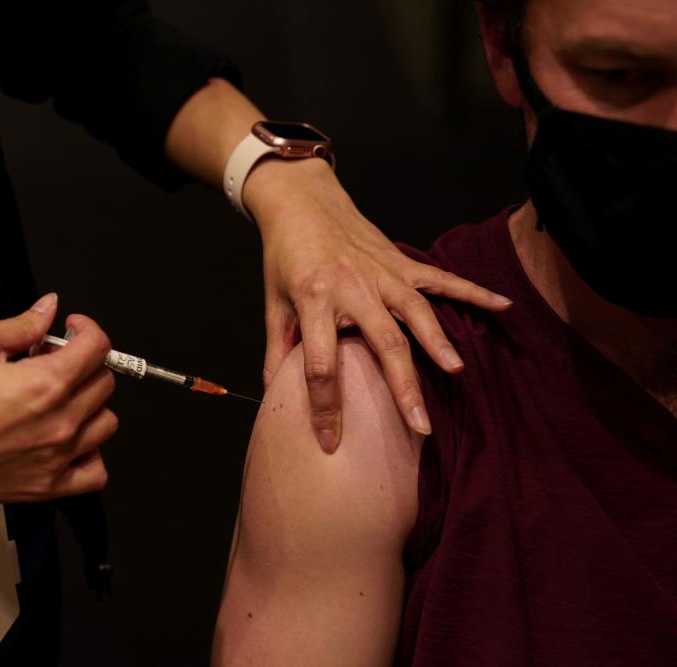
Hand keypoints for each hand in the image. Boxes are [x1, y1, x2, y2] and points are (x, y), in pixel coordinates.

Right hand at [0, 293, 117, 509]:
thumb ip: (20, 324)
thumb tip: (46, 308)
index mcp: (46, 383)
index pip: (97, 346)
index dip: (87, 329)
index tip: (73, 328)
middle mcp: (60, 422)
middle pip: (103, 382)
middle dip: (83, 363)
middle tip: (53, 361)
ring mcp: (58, 458)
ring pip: (105, 422)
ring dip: (89, 405)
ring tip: (60, 399)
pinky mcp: (47, 487)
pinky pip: (96, 472)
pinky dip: (91, 454)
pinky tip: (71, 442)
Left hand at [244, 158, 511, 452]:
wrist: (301, 201)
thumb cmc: (285, 256)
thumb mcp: (273, 304)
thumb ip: (277, 350)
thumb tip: (274, 395)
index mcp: (314, 299)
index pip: (321, 363)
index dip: (325, 406)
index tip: (331, 441)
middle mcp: (353, 286)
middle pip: (384, 343)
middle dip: (403, 387)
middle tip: (420, 427)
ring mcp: (382, 273)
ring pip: (417, 312)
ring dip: (438, 343)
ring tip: (456, 373)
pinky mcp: (401, 262)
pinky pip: (441, 279)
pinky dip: (473, 291)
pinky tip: (502, 306)